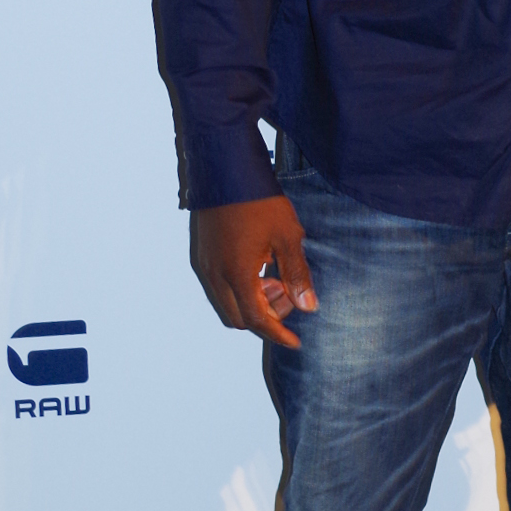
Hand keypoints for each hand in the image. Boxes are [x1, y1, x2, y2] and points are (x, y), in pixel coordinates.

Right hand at [190, 195, 316, 349]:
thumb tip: (308, 306)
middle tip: (286, 292)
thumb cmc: (258, 200)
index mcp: (237, 274)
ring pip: (228, 303)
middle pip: (239, 318)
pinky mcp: (203, 254)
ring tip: (274, 273)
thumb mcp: (287, 237)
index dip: (277, 333)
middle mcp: (215, 275)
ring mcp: (205, 265)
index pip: (257, 320)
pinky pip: (220, 286)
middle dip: (265, 316)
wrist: (226, 168)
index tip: (294, 341)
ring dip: (252, 301)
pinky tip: (259, 264)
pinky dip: (240, 288)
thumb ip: (297, 275)